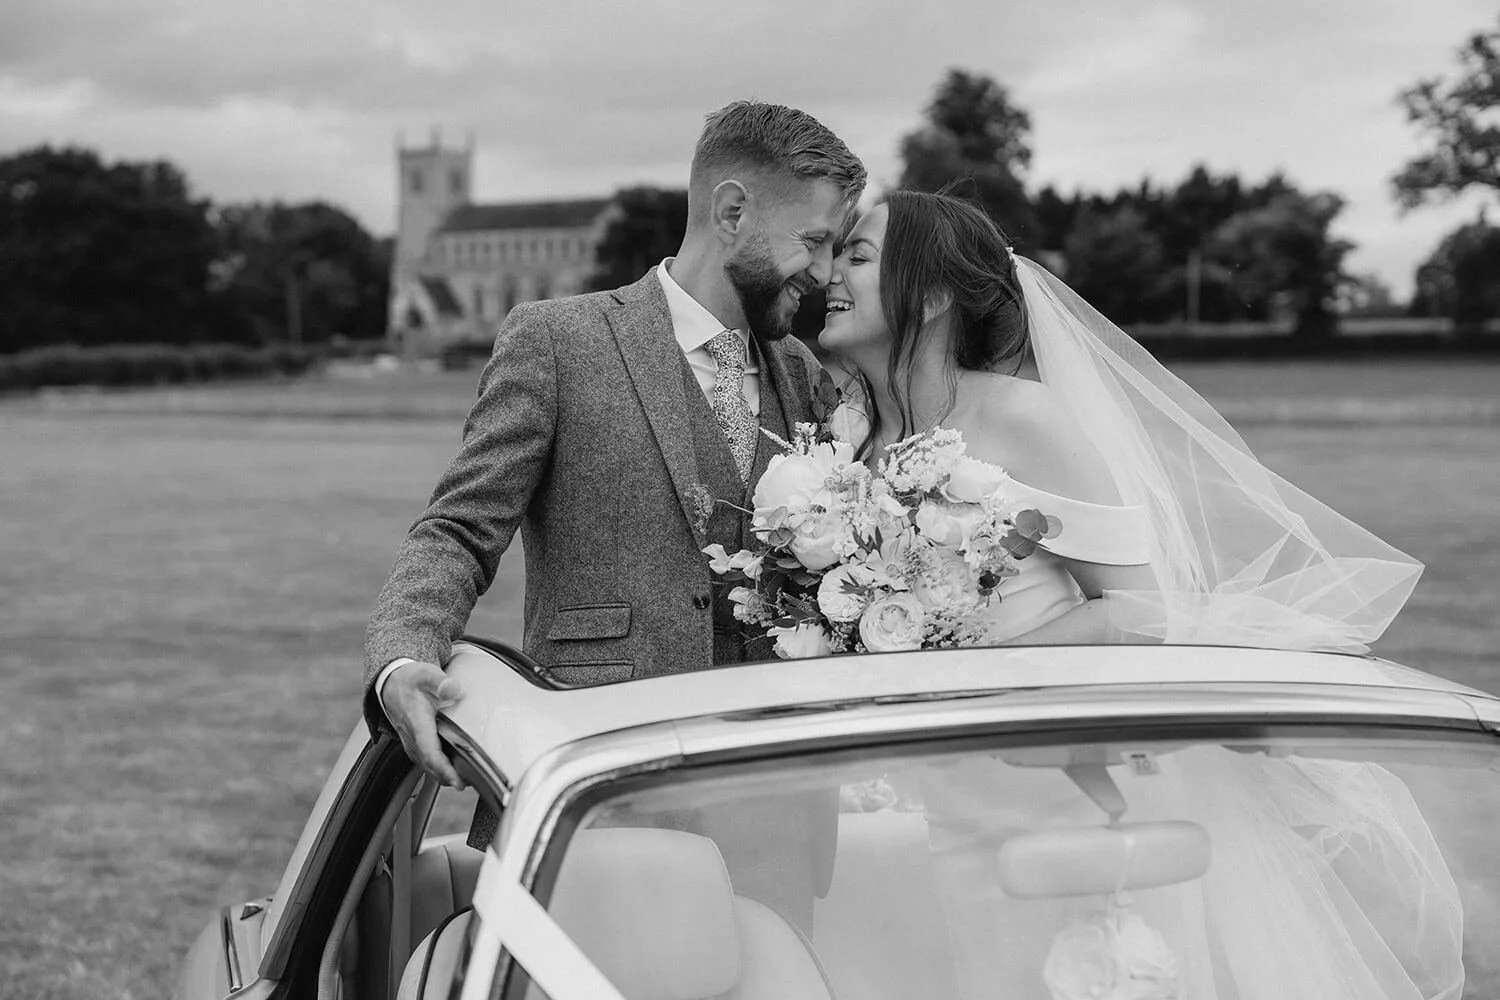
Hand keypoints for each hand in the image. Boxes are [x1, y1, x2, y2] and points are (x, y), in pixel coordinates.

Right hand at [383, 660, 465, 788]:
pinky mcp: (413, 742)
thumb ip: (440, 681)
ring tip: (463, 781)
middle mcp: (411, 736)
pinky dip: (437, 769)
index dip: (443, 769)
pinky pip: (424, 760)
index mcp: (416, 722)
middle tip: (467, 784)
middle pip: (429, 765)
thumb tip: (453, 688)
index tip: (457, 781)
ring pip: (425, 765)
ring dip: (442, 775)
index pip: (429, 752)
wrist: (390, 682)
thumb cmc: (409, 679)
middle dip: (447, 778)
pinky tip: (451, 771)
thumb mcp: (425, 674)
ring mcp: (411, 741)